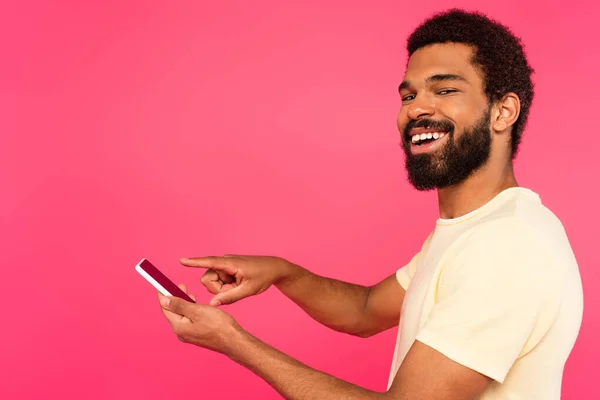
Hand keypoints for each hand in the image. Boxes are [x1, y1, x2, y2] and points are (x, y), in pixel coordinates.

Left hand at [157, 284, 241, 353]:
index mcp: (179, 326)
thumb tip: (165, 300)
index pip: (166, 308)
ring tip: (189, 293)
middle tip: (180, 285)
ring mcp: (189, 334)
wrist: (233, 340)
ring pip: (181, 315)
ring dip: (183, 303)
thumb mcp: (197, 311)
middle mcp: (181, 332)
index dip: (163, 294)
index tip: (161, 285)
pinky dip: (190, 310)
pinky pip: (188, 319)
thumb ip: (180, 305)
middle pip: (173, 311)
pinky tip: (196, 305)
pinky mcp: (196, 334)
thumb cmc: (218, 325)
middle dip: (174, 297)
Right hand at [179, 255, 293, 305]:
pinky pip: (219, 281)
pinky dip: (226, 287)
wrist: (274, 269)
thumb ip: (229, 298)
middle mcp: (225, 262)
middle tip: (234, 290)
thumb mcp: (248, 290)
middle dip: (217, 289)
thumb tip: (212, 304)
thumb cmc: (263, 277)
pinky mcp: (227, 270)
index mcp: (230, 264)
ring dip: (223, 289)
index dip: (194, 262)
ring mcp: (225, 266)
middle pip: (208, 279)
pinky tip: (238, 285)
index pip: (209, 262)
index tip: (181, 261)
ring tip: (238, 287)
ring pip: (213, 282)